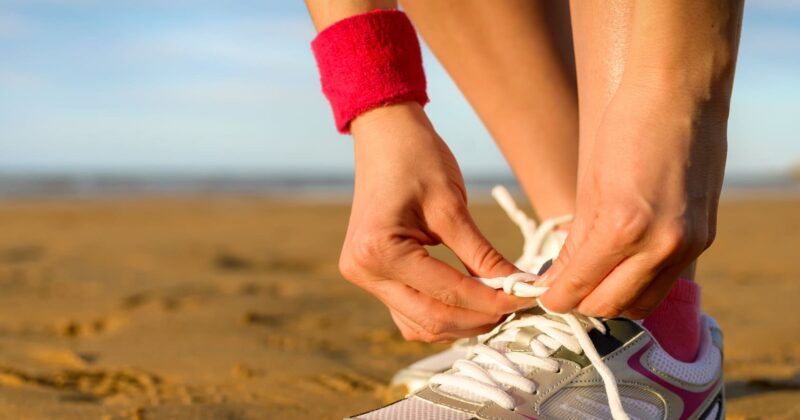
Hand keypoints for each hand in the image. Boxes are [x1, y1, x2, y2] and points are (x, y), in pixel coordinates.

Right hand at [339, 103, 527, 341]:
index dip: (492, 300)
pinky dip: (440, 313)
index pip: (447, 292)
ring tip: (496, 306)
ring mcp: (363, 277)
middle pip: (432, 318)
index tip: (527, 297)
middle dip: (478, 318)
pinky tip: (468, 302)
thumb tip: (518, 288)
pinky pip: (409, 312)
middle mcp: (363, 271)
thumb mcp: (452, 206)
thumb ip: (482, 254)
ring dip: (459, 322)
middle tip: (516, 306)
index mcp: (379, 250)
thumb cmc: (417, 158)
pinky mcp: (371, 276)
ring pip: (419, 324)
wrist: (385, 135)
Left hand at [540, 82, 727, 318]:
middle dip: (581, 303)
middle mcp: (660, 245)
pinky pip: (666, 281)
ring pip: (642, 303)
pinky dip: (640, 283)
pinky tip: (623, 267)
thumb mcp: (589, 187)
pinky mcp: (704, 239)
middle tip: (564, 289)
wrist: (679, 95)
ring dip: (613, 300)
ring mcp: (688, 245)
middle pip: (611, 306)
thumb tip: (560, 279)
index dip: (556, 297)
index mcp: (622, 229)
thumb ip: (577, 242)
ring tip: (593, 280)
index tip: (544, 295)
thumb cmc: (626, 129)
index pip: (580, 287)